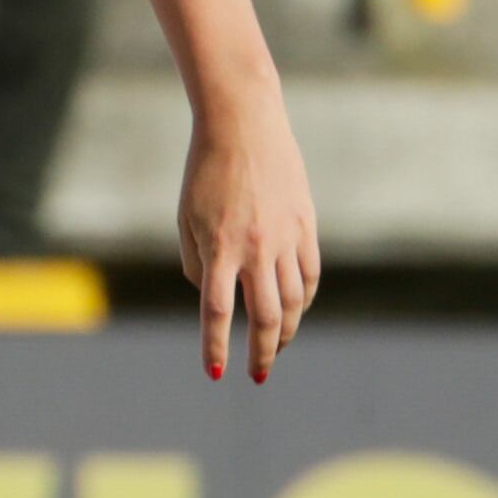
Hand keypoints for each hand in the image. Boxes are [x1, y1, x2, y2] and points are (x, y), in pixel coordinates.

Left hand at [181, 76, 319, 384]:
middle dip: (263, 351)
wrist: (244, 123)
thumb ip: (198, 264)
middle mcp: (257, 247)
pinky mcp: (305, 224)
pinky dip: (303, 299)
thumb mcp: (187, 219)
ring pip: (294, 300)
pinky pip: (309, 274)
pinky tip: (294, 311)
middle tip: (258, 374)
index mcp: (221, 246)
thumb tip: (213, 297)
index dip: (216, 347)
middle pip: (265, 316)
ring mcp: (286, 236)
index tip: (217, 373)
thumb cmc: (206, 171)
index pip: (218, 311)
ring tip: (276, 347)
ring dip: (285, 330)